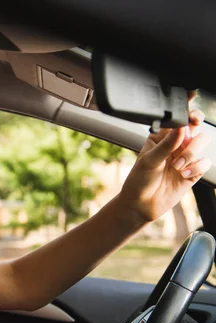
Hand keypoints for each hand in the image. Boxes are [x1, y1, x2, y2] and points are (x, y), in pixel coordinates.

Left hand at [119, 93, 211, 222]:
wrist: (140, 205)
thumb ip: (166, 144)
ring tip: (177, 166)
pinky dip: (196, 167)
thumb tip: (180, 128)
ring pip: (202, 142)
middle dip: (194, 129)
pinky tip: (183, 175)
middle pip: (195, 126)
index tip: (191, 96)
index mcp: (160, 136)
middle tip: (188, 134)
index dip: (186, 107)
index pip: (176, 117)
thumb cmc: (138, 181)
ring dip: (191, 153)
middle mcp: (175, 144)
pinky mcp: (193, 172)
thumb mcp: (149, 160)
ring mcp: (185, 157)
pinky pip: (205, 162)